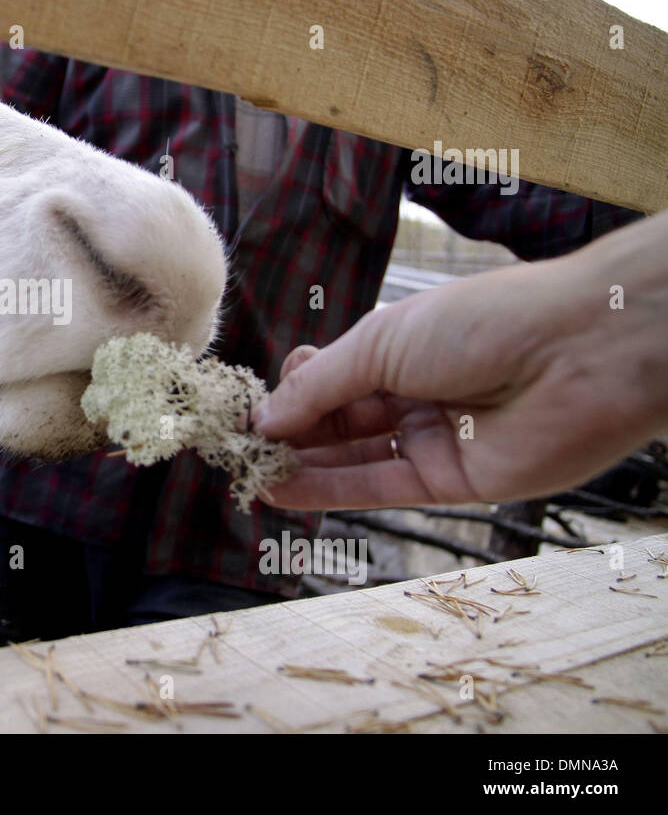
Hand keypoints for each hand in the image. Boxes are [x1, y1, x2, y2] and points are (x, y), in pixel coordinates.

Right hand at [251, 212, 667, 509]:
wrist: (576, 353)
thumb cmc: (481, 323)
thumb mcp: (380, 343)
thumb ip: (318, 387)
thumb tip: (263, 417)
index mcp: (400, 348)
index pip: (330, 379)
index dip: (290, 396)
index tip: (248, 411)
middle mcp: (414, 394)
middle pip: (338, 422)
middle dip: (289, 433)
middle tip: (239, 449)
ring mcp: (431, 439)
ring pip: (353, 459)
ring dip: (301, 467)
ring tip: (251, 473)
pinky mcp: (450, 482)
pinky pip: (381, 488)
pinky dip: (331, 491)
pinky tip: (285, 489)